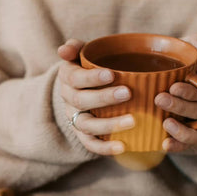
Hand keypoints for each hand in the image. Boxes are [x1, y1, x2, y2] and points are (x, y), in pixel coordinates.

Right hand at [56, 39, 134, 155]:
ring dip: (109, 125)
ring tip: (133, 121)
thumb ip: (76, 47)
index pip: (74, 78)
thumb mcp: (82, 54)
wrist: (84, 90)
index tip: (111, 74)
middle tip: (128, 93)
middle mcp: (69, 100)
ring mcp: (75, 119)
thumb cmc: (90, 68)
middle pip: (81, 101)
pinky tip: (123, 146)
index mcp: (68, 78)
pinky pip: (91, 144)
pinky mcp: (84, 136)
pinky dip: (105, 148)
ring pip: (87, 125)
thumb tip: (63, 50)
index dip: (91, 78)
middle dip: (104, 98)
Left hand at [155, 32, 196, 152]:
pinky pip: (189, 145)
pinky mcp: (187, 137)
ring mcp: (196, 122)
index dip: (190, 90)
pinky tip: (164, 145)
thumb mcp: (184, 49)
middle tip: (159, 99)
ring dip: (182, 130)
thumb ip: (195, 42)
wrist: (159, 83)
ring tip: (165, 124)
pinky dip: (179, 146)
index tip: (173, 86)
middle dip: (180, 105)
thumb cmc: (174, 63)